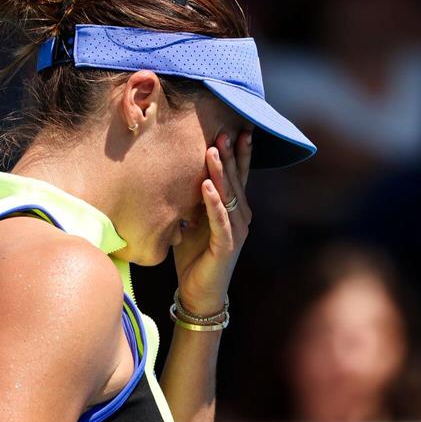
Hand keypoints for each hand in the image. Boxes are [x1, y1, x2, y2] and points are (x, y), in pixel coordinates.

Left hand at [172, 130, 252, 315]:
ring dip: (221, 173)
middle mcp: (242, 216)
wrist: (199, 293)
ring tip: (213, 151)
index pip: (239, 175)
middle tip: (223, 131)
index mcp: (235, 209)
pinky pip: (220, 220)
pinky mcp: (227, 246)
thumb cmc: (194, 256)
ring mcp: (237, 231)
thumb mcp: (193, 220)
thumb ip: (193, 199)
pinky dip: (213, 202)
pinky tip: (206, 186)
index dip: (240, 153)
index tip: (238, 129)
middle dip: (230, 155)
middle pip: (236, 180)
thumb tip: (178, 172)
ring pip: (230, 195)